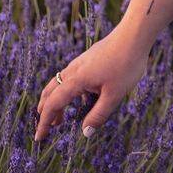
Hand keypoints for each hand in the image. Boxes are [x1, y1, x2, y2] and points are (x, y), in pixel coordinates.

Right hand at [34, 26, 150, 143]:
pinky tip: (84, 99)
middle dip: (46, 111)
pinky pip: (72, 77)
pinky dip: (69, 91)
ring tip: (60, 118)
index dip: (45, 122)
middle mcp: (74, 70)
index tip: (39, 137)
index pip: (53, 104)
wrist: (134, 34)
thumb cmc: (126, 64)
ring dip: (56, 101)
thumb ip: (99, 114)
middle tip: (47, 129)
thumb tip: (85, 132)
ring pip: (59, 83)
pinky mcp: (89, 58)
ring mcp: (81, 62)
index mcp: (76, 80)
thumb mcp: (114, 94)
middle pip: (50, 92)